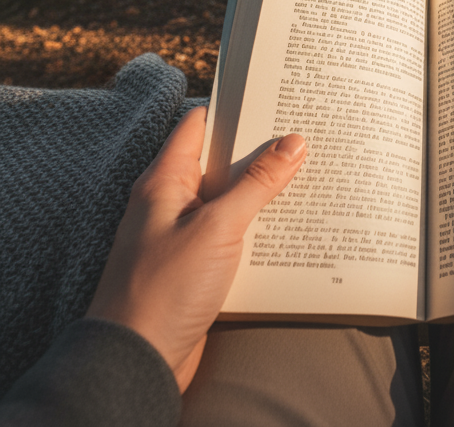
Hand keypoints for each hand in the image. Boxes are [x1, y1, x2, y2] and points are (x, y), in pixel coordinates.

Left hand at [87, 106, 305, 391]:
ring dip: (265, 193)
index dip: (235, 109)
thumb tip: (292, 142)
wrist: (136, 363)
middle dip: (261, 151)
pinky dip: (259, 228)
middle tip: (305, 135)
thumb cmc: (163, 289)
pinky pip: (233, 235)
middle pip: (222, 162)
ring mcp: (184, 235)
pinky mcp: (196, 267)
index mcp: (165, 181)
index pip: (199, 126)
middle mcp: (172, 203)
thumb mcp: (217, 227)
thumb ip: (256, 184)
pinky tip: (291, 228)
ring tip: (310, 176)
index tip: (275, 98)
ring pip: (231, 200)